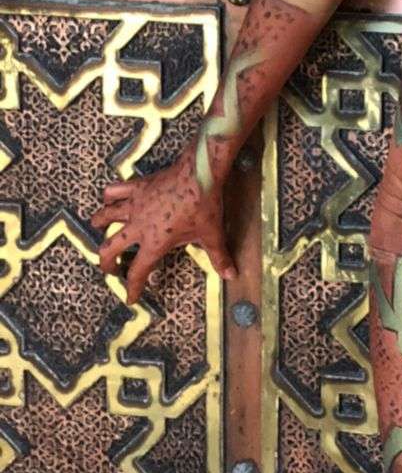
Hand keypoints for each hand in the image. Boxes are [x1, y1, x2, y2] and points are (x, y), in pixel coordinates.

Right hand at [88, 149, 234, 305]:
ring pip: (105, 217)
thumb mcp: (212, 234)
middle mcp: (138, 226)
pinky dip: (109, 196)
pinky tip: (109, 199)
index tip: (130, 298)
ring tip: (99, 230)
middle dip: (106, 262)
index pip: (138, 272)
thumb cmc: (204, 205)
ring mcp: (134, 205)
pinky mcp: (136, 187)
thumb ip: (219, 257)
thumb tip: (231, 275)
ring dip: (99, 225)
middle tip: (110, 268)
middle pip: (109, 248)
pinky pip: (114, 191)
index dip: (132, 288)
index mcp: (154, 243)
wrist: (199, 173)